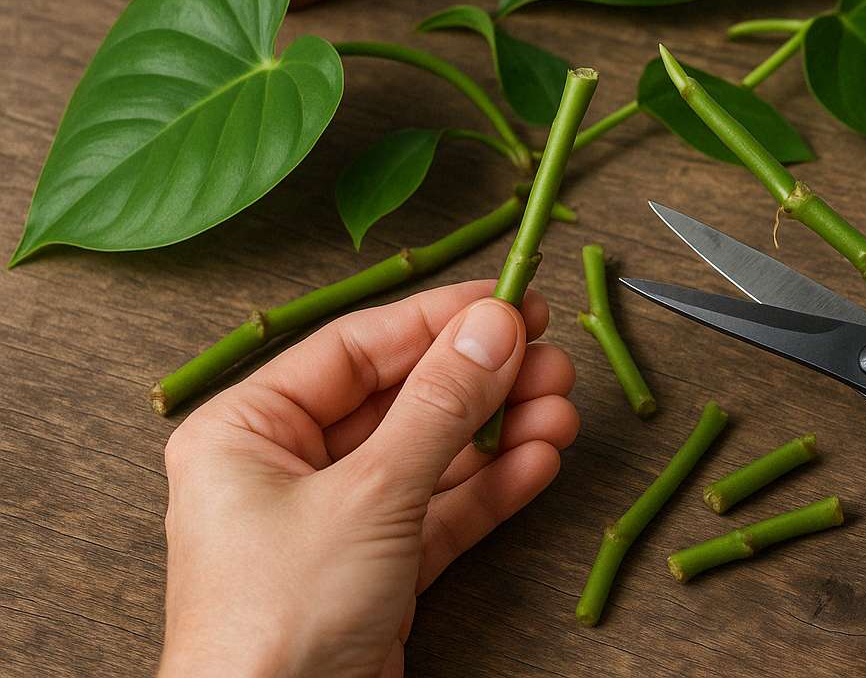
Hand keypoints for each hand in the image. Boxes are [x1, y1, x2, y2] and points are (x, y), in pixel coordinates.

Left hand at [158, 280, 579, 677]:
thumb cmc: (278, 619)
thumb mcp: (371, 494)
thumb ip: (440, 405)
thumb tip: (493, 327)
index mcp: (247, 431)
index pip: (356, 348)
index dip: (439, 320)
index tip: (508, 300)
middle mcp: (285, 468)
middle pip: (402, 398)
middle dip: (483, 381)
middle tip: (551, 357)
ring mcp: (335, 521)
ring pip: (431, 454)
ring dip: (501, 431)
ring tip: (563, 408)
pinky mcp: (375, 569)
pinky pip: (440, 509)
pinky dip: (492, 485)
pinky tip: (541, 459)